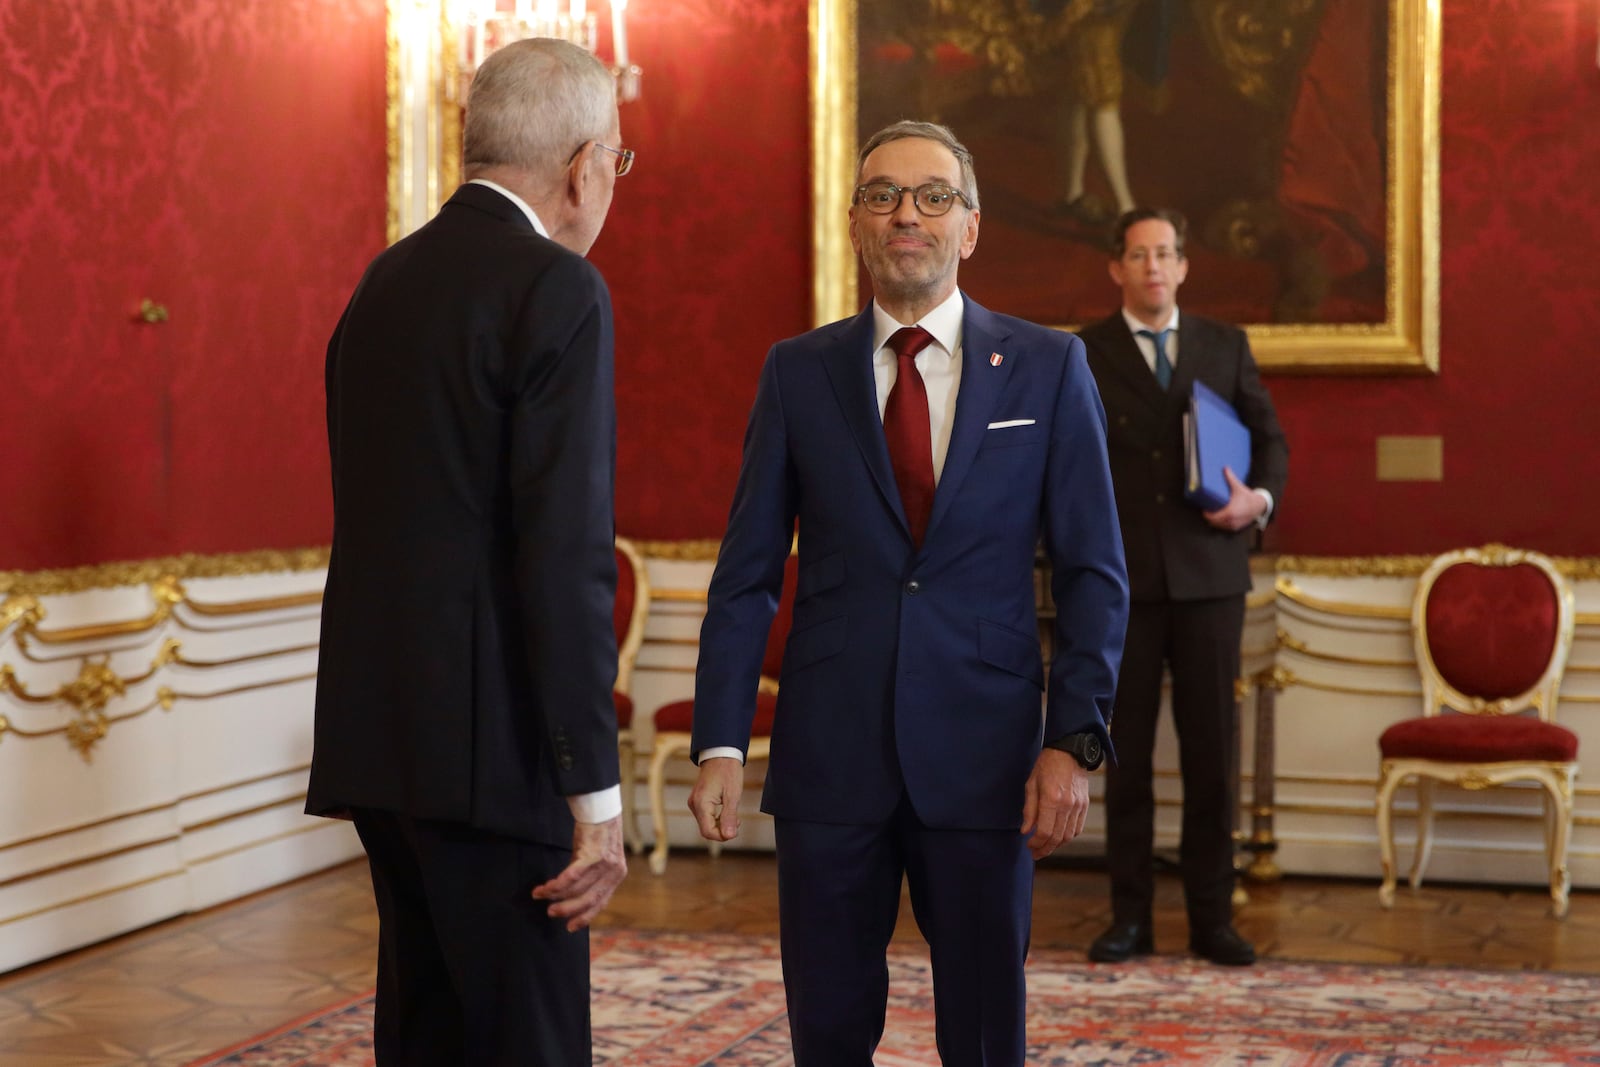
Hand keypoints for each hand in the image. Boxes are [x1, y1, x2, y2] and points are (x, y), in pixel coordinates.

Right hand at [531, 815, 626, 931]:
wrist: (601, 809)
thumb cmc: (597, 834)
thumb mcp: (599, 858)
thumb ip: (590, 876)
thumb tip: (570, 894)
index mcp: (617, 875)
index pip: (601, 902)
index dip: (585, 917)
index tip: (570, 927)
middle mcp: (614, 872)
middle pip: (589, 899)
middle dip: (568, 909)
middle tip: (551, 913)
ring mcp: (605, 865)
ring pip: (577, 889)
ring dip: (555, 895)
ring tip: (540, 895)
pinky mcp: (592, 855)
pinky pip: (571, 877)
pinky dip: (556, 885)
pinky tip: (545, 887)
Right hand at [688, 757, 743, 841]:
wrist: (721, 754)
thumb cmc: (728, 771)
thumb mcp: (732, 795)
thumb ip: (729, 816)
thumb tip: (728, 836)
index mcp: (701, 803)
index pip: (708, 832)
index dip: (722, 836)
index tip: (736, 828)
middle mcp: (694, 804)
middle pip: (706, 830)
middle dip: (722, 830)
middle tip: (737, 820)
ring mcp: (694, 803)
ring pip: (706, 824)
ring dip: (720, 825)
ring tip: (733, 815)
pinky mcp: (697, 801)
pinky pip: (706, 817)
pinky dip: (717, 818)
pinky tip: (727, 811)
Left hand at [1020, 748, 1090, 859]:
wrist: (1069, 751)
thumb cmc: (1046, 765)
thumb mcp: (1031, 784)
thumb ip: (1029, 809)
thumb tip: (1026, 831)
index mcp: (1051, 799)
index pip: (1045, 832)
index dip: (1036, 843)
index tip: (1029, 846)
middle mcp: (1067, 805)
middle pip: (1057, 837)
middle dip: (1045, 849)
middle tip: (1036, 854)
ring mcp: (1078, 806)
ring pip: (1069, 836)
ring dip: (1057, 846)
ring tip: (1045, 848)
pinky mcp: (1085, 805)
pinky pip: (1077, 828)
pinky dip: (1068, 837)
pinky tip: (1058, 838)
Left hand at [1203, 467, 1267, 530]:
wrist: (1260, 506)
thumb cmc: (1248, 496)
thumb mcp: (1238, 487)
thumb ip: (1230, 477)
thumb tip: (1225, 467)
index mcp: (1229, 512)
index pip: (1212, 517)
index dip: (1206, 513)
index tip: (1204, 508)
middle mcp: (1230, 521)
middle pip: (1213, 522)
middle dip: (1210, 516)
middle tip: (1208, 509)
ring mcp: (1233, 526)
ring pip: (1218, 526)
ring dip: (1215, 521)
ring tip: (1213, 513)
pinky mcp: (1236, 528)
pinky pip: (1224, 528)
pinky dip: (1221, 524)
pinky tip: (1220, 518)